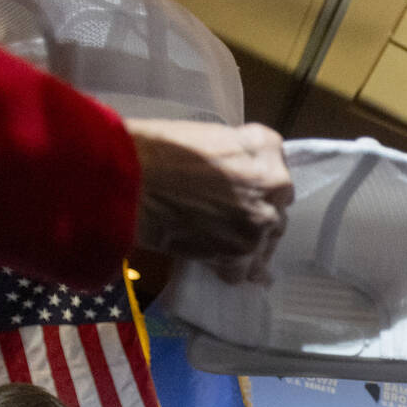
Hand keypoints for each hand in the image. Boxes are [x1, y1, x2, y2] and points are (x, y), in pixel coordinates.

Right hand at [126, 119, 292, 283]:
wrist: (131, 179)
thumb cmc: (158, 151)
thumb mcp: (209, 137)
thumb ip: (237, 159)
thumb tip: (238, 182)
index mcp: (266, 148)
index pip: (275, 174)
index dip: (257, 189)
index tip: (243, 197)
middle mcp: (273, 184)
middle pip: (275, 211)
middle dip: (256, 219)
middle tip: (229, 224)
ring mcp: (260, 221)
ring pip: (263, 244)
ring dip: (244, 248)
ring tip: (220, 249)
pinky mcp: (240, 252)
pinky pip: (243, 269)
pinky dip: (227, 269)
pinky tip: (212, 263)